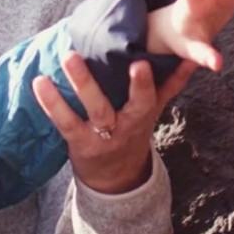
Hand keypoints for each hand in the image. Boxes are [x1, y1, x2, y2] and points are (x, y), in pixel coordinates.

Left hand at [32, 52, 196, 193]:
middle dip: (108, 83)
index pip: (148, 99)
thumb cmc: (133, 131)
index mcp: (143, 116)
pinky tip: (39, 81)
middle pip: (119, 105)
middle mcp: (124, 126)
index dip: (145, 83)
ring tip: (67, 56)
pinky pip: (64, 122)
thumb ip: (172, 84)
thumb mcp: (154, 111)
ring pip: (93, 109)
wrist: (115, 178)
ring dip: (79, 83)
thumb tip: (193, 58)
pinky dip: (51, 102)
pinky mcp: (78, 142)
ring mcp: (101, 136)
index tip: (141, 62)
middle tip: (85, 55)